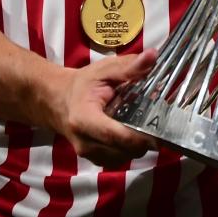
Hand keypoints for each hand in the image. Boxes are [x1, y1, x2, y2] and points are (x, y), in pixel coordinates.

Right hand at [50, 50, 158, 166]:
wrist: (58, 101)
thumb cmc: (82, 85)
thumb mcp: (103, 70)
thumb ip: (128, 66)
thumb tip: (153, 56)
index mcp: (85, 119)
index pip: (115, 136)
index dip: (140, 137)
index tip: (160, 127)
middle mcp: (85, 142)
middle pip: (123, 151)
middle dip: (144, 140)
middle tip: (157, 122)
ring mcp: (88, 154)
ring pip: (123, 159)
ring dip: (137, 147)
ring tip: (144, 127)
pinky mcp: (93, 160)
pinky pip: (118, 161)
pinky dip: (128, 150)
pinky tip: (132, 134)